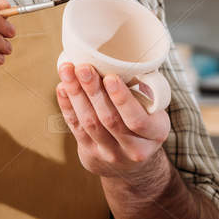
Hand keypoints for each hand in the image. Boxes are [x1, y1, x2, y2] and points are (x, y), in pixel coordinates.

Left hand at [56, 61, 169, 178]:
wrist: (133, 164)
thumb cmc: (144, 124)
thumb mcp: (154, 111)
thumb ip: (145, 89)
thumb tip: (126, 53)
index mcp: (155, 133)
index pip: (137, 120)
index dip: (122, 99)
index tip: (111, 77)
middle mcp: (134, 148)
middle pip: (110, 120)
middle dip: (94, 91)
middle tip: (83, 68)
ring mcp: (111, 154)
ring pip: (89, 123)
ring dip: (76, 95)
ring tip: (68, 71)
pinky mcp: (91, 155)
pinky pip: (76, 129)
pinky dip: (68, 106)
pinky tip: (63, 88)